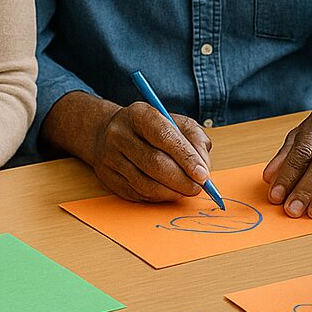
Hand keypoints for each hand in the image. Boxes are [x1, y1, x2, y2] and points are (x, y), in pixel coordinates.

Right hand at [45, 92, 213, 201]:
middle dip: (181, 180)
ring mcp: (110, 157)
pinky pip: (136, 193)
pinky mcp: (108, 177)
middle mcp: (120, 134)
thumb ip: (195, 141)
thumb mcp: (177, 123)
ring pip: (144, 183)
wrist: (111, 132)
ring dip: (171, 192)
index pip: (164, 137)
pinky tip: (168, 192)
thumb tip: (203, 169)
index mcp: (139, 114)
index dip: (186, 158)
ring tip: (185, 191)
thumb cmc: (152, 129)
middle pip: (154, 163)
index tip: (203, 175)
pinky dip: (158, 197)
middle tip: (197, 188)